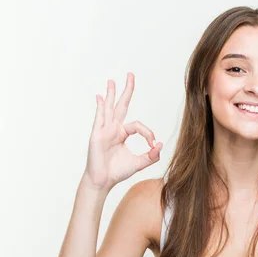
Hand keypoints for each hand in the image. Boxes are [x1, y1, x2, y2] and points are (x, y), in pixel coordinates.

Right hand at [83, 73, 161, 190]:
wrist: (103, 181)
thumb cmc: (117, 172)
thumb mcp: (139, 163)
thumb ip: (151, 155)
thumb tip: (160, 144)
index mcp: (122, 133)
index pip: (138, 125)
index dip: (148, 133)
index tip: (153, 145)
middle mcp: (113, 129)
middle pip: (121, 105)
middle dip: (127, 90)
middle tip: (131, 74)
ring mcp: (104, 130)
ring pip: (109, 108)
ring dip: (111, 94)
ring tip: (112, 81)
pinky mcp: (97, 135)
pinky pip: (100, 119)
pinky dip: (100, 108)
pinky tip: (101, 97)